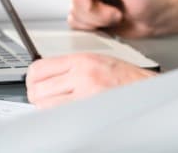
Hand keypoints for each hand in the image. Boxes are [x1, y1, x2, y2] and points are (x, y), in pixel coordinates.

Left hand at [25, 53, 154, 107]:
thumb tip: (47, 75)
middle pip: (37, 88)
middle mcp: (81, 76)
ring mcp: (84, 96)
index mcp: (81, 60)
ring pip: (44, 105)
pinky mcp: (89, 112)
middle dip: (35, 95)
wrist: (146, 90)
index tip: (33, 82)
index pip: (39, 68)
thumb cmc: (125, 77)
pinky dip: (57, 116)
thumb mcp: (97, 60)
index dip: (31, 78)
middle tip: (41, 96)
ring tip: (54, 105)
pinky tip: (64, 113)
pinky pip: (60, 117)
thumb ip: (71, 66)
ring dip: (45, 107)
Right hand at [66, 0, 173, 37]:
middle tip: (114, 13)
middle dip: (93, 12)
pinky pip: (79, 26)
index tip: (93, 2)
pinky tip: (109, 25)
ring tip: (115, 17)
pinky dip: (93, 29)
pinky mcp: (93, 18)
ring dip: (96, 22)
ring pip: (75, 15)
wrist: (157, 19)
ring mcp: (92, 2)